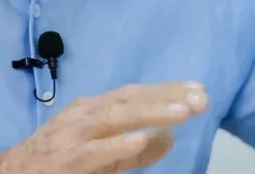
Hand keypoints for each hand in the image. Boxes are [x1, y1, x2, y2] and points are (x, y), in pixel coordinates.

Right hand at [0, 81, 208, 173]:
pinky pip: (93, 151)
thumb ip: (132, 151)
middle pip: (129, 99)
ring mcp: (72, 136)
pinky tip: (140, 139)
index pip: (135, 94)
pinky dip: (116, 144)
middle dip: (166, 96)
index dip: (167, 90)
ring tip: (181, 112)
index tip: (199, 90)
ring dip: (149, 112)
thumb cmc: (54, 165)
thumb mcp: (98, 155)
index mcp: (92, 109)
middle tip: (200, 98)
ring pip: (114, 117)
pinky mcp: (64, 161)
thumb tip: (169, 139)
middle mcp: (83, 115)